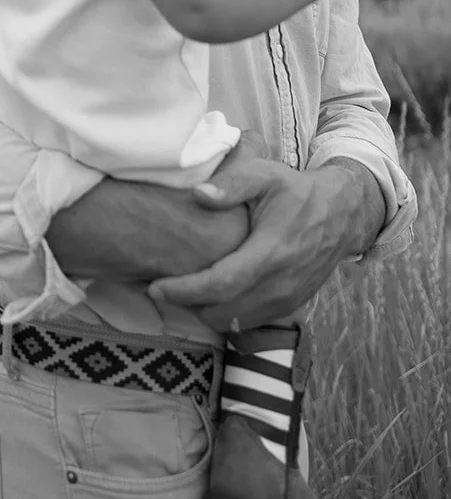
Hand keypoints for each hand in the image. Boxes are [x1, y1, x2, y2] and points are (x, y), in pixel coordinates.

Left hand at [147, 155, 378, 329]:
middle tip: (162, 287)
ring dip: (204, 312)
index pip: (220, 284)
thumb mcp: (265, 175)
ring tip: (183, 290)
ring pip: (234, 323)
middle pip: (222, 312)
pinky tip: (210, 295)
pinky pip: (250, 323)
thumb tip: (198, 194)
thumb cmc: (295, 191)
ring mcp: (287, 299)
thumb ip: (232, 184)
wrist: (342, 214)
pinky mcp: (291, 306)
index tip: (155, 287)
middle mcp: (280, 284)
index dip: (185, 290)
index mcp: (270, 252)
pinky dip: (225, 316)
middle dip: (187, 305)